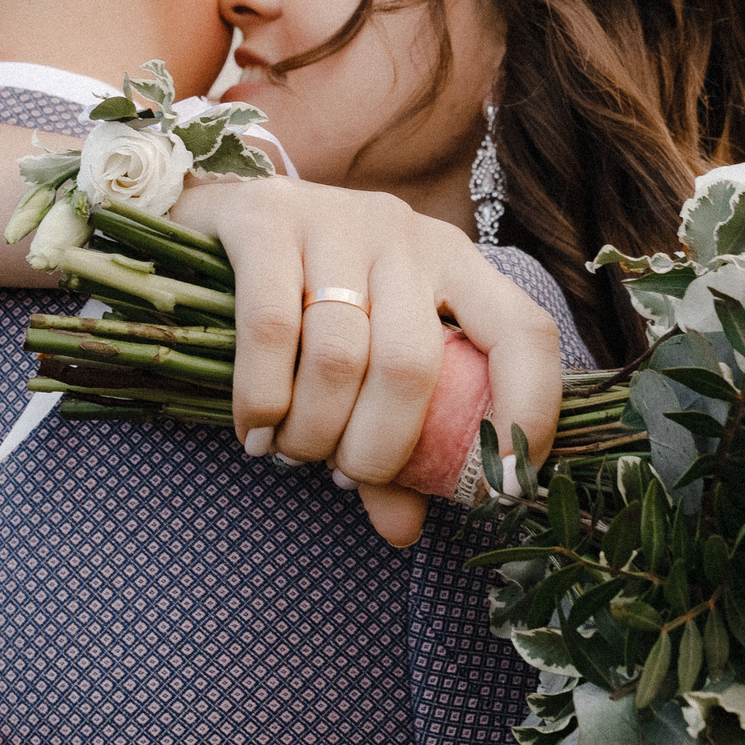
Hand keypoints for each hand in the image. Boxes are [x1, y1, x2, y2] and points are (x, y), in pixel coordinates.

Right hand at [169, 178, 563, 546]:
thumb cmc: (306, 302)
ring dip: (312, 431)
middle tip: (341, 474)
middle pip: (411, 365)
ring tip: (290, 453)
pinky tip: (254, 429)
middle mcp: (405, 234)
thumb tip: (404, 531)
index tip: (502, 484)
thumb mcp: (364, 366)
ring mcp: (336, 218)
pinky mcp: (265, 218)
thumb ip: (390, 444)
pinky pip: (270, 328)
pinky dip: (262, 398)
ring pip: (339, 355)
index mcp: (455, 265)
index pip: (524, 334)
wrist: (216, 213)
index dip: (528, 411)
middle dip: (376, 449)